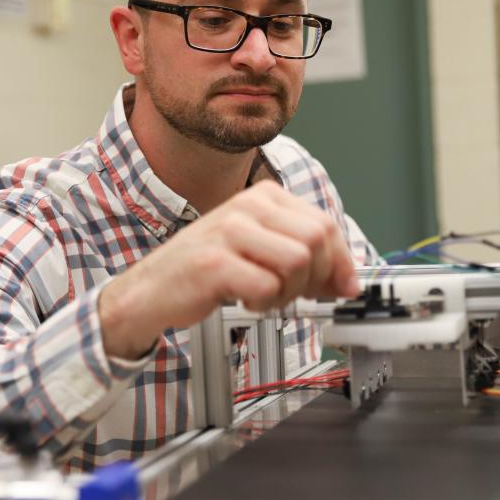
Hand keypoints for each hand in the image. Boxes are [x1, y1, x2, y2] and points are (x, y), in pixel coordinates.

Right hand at [97, 180, 359, 358]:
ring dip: (289, 291)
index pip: (325, 224)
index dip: (340, 261)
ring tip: (264, 294)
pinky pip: (267, 286)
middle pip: (317, 240)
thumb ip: (303, 255)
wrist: (151, 289)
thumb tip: (349, 279)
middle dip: (315, 278)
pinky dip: (264, 303)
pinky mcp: (215, 263)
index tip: (340, 285)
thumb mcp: (259, 249)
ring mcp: (229, 232)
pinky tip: (245, 299)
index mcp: (263, 196)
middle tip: (292, 292)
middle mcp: (247, 206)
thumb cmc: (207, 268)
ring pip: (297, 262)